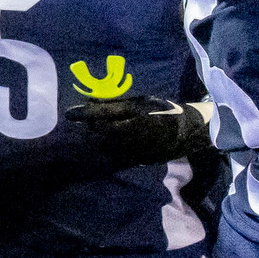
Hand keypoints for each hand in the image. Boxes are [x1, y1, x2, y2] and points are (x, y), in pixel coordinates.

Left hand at [65, 96, 213, 166]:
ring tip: (95, 132)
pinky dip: (111, 148)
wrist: (188, 131)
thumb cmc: (162, 110)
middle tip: (81, 123)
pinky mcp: (142, 158)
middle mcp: (138, 129)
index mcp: (139, 111)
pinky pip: (120, 154)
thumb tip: (92, 99)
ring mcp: (140, 146)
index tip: (70, 114)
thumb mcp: (143, 101)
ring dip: (99, 138)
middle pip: (104, 130)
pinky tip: (109, 143)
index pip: (106, 113)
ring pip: (110, 144)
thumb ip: (119, 102)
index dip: (86, 114)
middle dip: (91, 127)